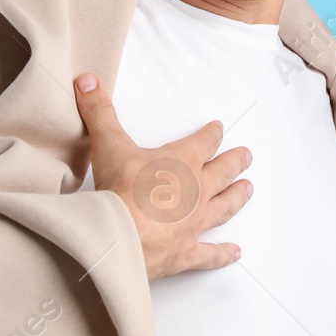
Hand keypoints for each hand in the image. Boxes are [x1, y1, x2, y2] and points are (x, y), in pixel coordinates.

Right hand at [73, 73, 253, 277]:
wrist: (118, 237)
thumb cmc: (119, 190)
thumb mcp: (107, 144)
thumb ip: (99, 111)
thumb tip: (87, 80)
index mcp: (183, 161)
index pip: (204, 141)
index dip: (212, 133)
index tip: (219, 128)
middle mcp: (197, 191)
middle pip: (223, 172)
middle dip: (235, 162)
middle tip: (246, 156)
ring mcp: (195, 223)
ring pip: (225, 207)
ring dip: (237, 197)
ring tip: (248, 189)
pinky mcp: (187, 253)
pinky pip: (211, 254)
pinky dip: (223, 254)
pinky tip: (235, 253)